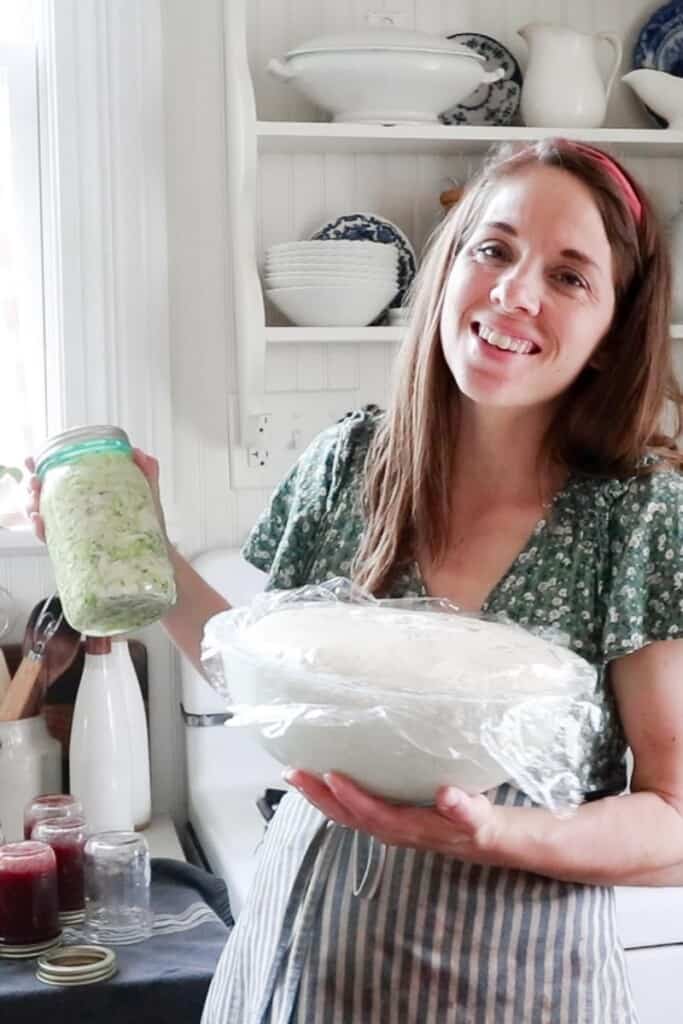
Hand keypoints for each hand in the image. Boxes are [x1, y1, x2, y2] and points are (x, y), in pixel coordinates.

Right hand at [24, 448, 168, 544]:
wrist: (155, 549)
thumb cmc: (146, 520)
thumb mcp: (147, 490)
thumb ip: (146, 470)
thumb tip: (138, 453)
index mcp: (88, 490)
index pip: (59, 475)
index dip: (40, 466)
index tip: (31, 460)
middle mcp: (76, 507)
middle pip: (44, 492)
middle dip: (33, 485)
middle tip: (35, 481)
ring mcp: (73, 525)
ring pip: (42, 513)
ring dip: (32, 505)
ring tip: (35, 501)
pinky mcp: (74, 545)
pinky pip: (51, 538)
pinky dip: (41, 529)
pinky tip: (40, 522)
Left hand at [284, 769, 499, 860]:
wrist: (477, 840)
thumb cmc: (474, 822)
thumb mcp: (476, 815)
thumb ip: (463, 807)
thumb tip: (448, 795)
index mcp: (408, 827)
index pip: (373, 813)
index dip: (351, 796)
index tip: (331, 775)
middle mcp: (389, 831)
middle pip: (346, 817)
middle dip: (318, 797)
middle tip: (292, 772)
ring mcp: (382, 828)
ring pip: (342, 816)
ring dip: (317, 797)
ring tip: (294, 774)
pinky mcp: (381, 821)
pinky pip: (348, 812)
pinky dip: (329, 797)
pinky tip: (316, 780)